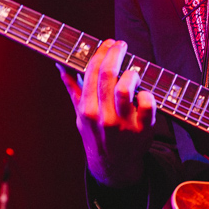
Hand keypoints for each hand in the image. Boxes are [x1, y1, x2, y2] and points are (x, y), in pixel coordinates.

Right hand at [57, 39, 156, 187]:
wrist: (114, 165)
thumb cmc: (97, 135)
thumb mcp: (81, 114)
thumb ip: (73, 88)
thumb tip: (61, 65)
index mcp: (86, 110)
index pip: (91, 72)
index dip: (101, 53)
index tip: (108, 43)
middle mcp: (103, 116)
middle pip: (107, 75)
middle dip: (115, 53)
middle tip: (121, 45)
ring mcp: (123, 123)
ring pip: (125, 88)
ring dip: (130, 74)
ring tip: (132, 72)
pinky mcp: (143, 129)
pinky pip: (147, 104)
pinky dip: (147, 94)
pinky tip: (144, 92)